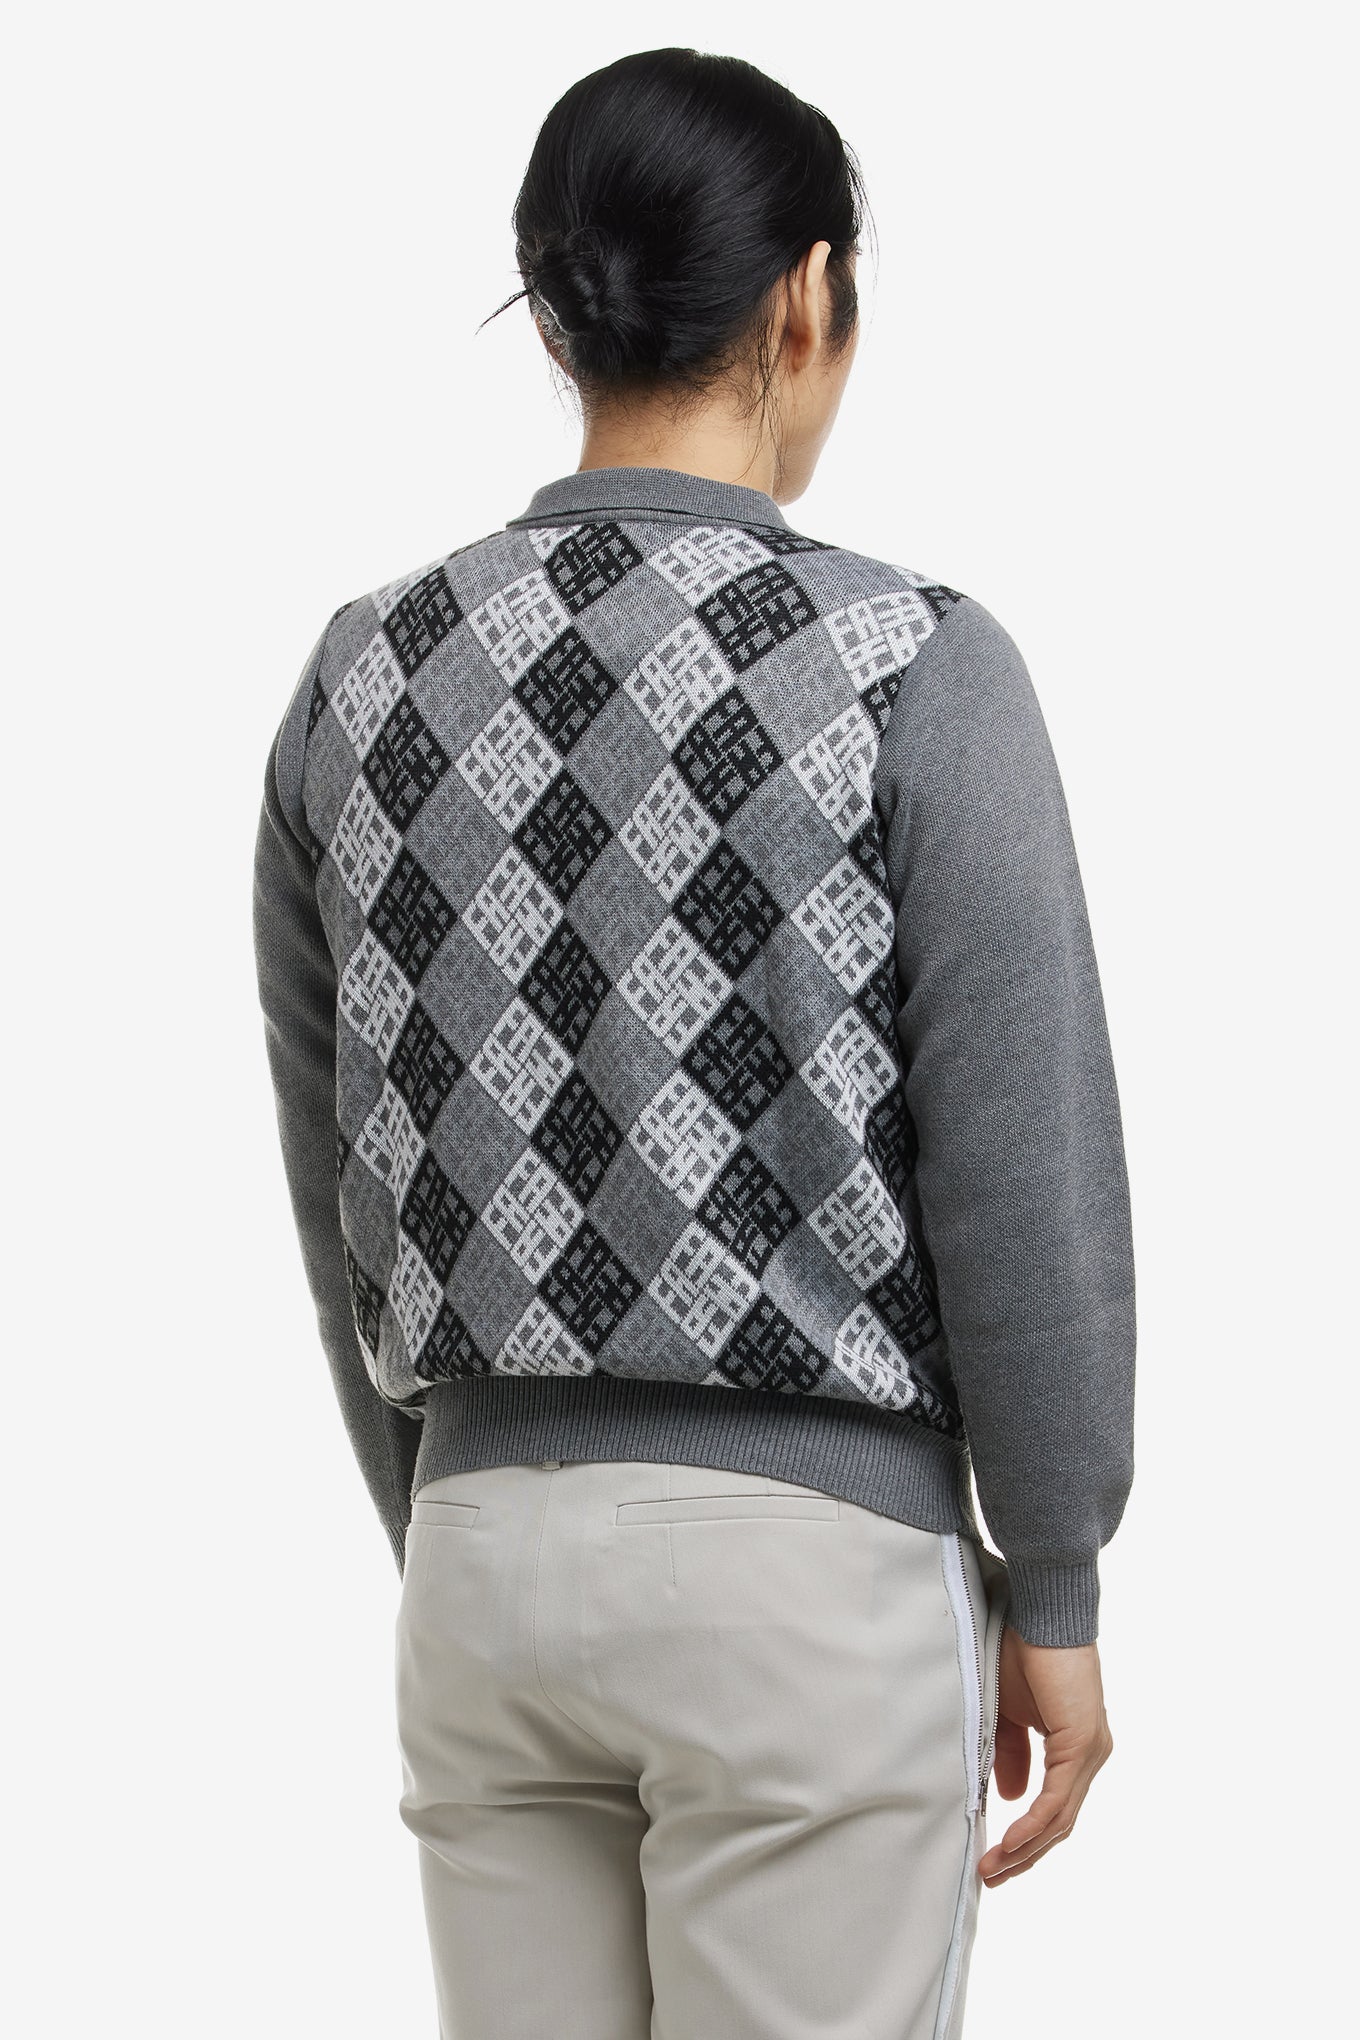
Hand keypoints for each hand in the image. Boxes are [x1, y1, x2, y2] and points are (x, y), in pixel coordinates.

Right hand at [978, 1628, 1113, 1885]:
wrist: (1040, 1613)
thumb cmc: (1021, 1652)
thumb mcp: (1007, 1714)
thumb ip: (1010, 1754)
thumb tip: (1007, 1797)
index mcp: (1076, 1747)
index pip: (1054, 1807)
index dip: (1025, 1837)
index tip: (993, 1858)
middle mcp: (1091, 1755)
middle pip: (1059, 1823)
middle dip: (1024, 1855)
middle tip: (991, 1876)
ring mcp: (1091, 1751)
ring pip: (1060, 1818)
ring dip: (1025, 1848)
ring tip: (993, 1868)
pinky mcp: (1082, 1743)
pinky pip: (1058, 1798)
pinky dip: (1034, 1824)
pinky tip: (1011, 1841)